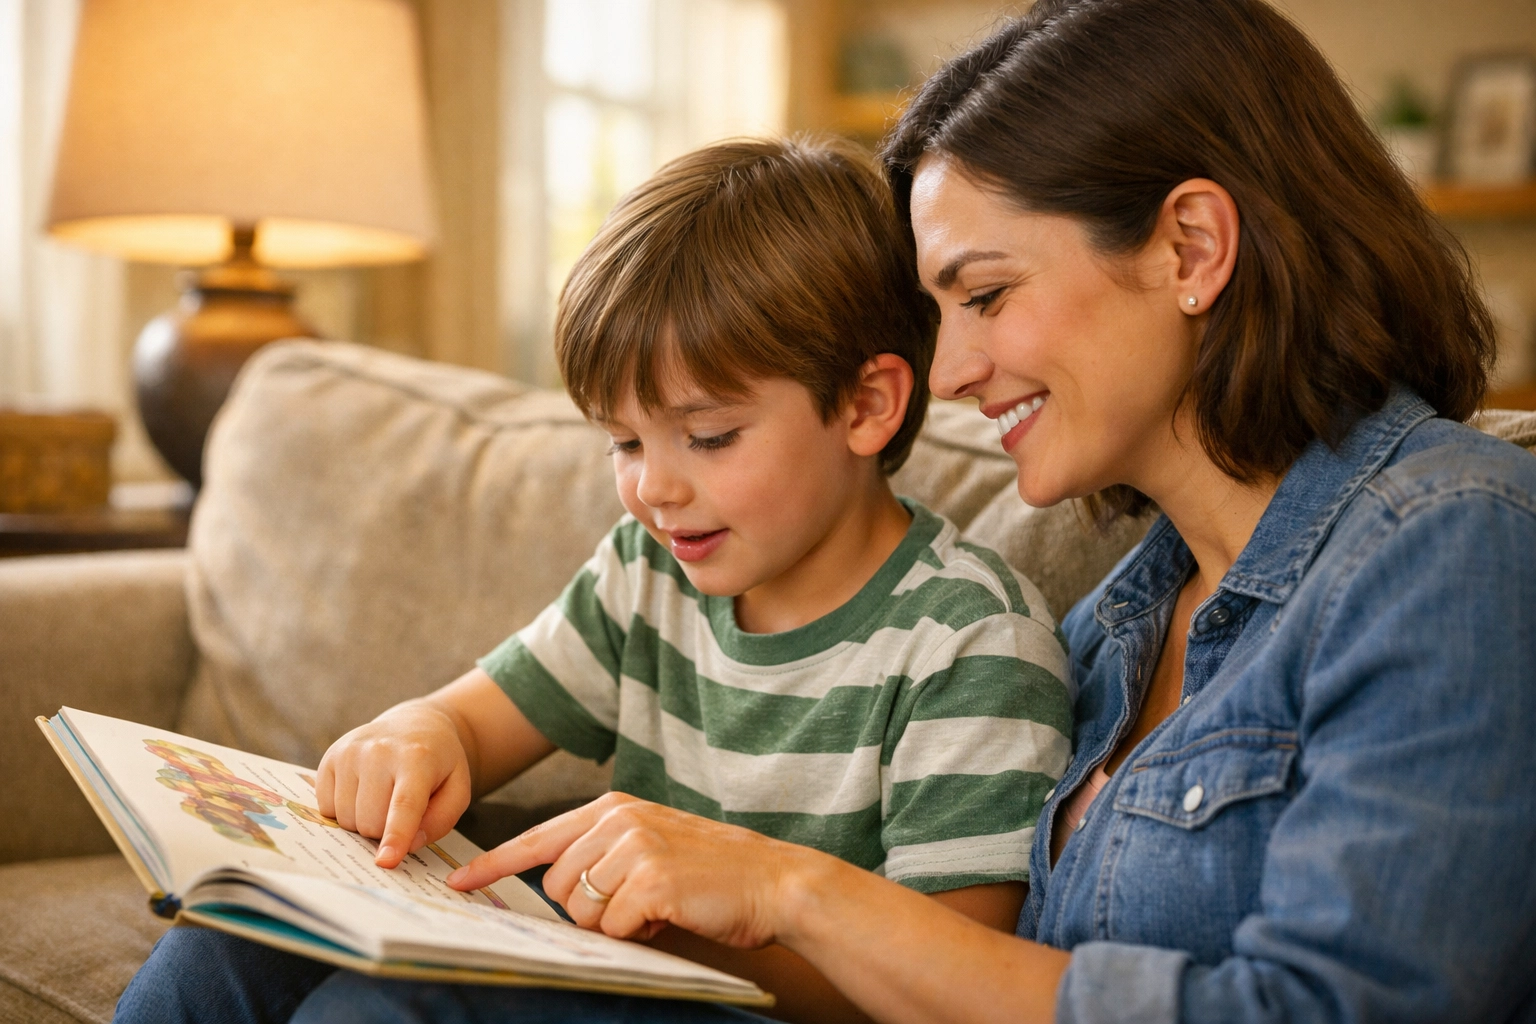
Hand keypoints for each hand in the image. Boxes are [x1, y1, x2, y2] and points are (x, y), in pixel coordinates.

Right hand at [316, 700, 472, 867]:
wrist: (414, 725)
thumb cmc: (438, 765)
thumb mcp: (457, 790)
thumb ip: (439, 821)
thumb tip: (407, 846)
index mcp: (418, 757)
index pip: (403, 805)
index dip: (395, 836)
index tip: (386, 862)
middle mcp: (379, 750)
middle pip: (370, 822)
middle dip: (384, 831)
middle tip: (400, 810)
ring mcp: (349, 752)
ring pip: (345, 819)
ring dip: (364, 821)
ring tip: (382, 796)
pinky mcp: (329, 758)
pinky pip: (326, 808)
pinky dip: (344, 810)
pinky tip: (362, 790)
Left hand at [446, 792, 806, 947]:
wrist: (775, 881)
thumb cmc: (714, 872)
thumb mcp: (653, 845)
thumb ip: (604, 855)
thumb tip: (558, 892)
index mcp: (614, 808)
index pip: (538, 838)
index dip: (495, 864)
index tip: (460, 882)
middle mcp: (618, 819)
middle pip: (555, 885)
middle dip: (586, 909)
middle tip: (634, 905)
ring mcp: (634, 847)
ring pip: (579, 910)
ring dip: (612, 923)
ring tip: (657, 906)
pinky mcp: (651, 880)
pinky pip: (613, 927)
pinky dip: (638, 932)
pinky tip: (671, 914)